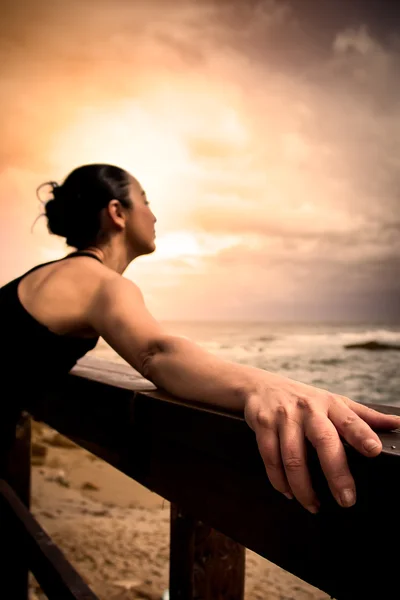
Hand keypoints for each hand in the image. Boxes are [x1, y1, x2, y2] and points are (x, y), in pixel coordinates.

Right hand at [244, 373, 399, 512]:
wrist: (260, 386)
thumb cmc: (303, 399)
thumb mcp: (333, 402)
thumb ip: (363, 416)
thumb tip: (397, 423)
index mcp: (330, 404)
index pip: (349, 419)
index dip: (362, 434)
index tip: (374, 450)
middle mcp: (308, 409)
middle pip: (323, 441)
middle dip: (335, 472)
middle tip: (346, 499)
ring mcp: (284, 417)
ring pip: (293, 457)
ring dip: (303, 487)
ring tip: (314, 506)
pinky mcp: (263, 424)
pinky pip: (270, 457)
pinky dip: (279, 480)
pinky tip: (288, 492)